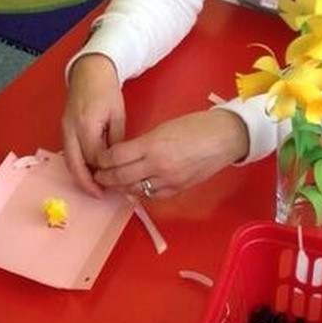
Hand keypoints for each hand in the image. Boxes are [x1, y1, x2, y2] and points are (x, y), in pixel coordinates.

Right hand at [62, 54, 125, 196]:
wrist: (88, 71)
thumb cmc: (106, 90)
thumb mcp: (118, 114)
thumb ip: (116, 140)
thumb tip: (118, 162)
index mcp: (86, 124)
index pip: (94, 157)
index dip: (104, 172)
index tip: (115, 182)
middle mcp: (71, 129)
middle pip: (75, 164)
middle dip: (86, 182)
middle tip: (99, 195)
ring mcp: (64, 129)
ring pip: (69, 160)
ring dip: (80, 176)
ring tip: (94, 188)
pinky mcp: (63, 129)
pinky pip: (68, 152)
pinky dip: (76, 165)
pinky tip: (88, 172)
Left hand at [93, 110, 248, 199]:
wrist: (223, 138)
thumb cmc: (195, 126)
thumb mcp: (162, 128)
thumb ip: (142, 143)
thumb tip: (125, 154)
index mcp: (153, 146)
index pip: (117, 158)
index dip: (103, 160)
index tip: (98, 159)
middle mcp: (158, 167)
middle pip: (122, 177)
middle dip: (106, 177)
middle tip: (98, 175)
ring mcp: (168, 181)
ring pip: (135, 190)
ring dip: (121, 187)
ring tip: (113, 182)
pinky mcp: (178, 190)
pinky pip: (152, 196)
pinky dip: (140, 192)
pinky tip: (135, 187)